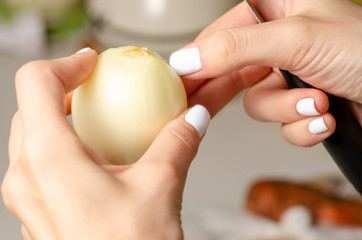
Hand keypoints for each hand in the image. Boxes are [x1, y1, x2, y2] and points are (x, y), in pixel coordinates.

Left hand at [2, 49, 209, 239]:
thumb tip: (192, 118)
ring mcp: (27, 197)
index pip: (36, 82)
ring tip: (96, 121)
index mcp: (49, 159)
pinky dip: (64, 147)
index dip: (66, 63)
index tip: (92, 63)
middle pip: (32, 107)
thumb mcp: (160, 188)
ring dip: (62, 119)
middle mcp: (26, 176)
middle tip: (96, 88)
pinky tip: (95, 158)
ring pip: (32, 136)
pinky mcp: (37, 212)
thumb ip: (177, 143)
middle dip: (64, 89)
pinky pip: (39, 164)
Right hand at [169, 0, 361, 145]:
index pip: (221, 31)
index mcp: (278, 10)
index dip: (199, 56)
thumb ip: (236, 46)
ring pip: (259, 104)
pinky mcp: (301, 104)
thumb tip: (189, 57)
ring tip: (316, 102)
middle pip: (233, 71)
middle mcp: (280, 42)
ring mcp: (290, 75)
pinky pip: (282, 123)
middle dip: (240, 91)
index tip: (182, 78)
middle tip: (207, 106)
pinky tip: (324, 116)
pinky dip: (302, 126)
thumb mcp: (296, 37)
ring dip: (288, 110)